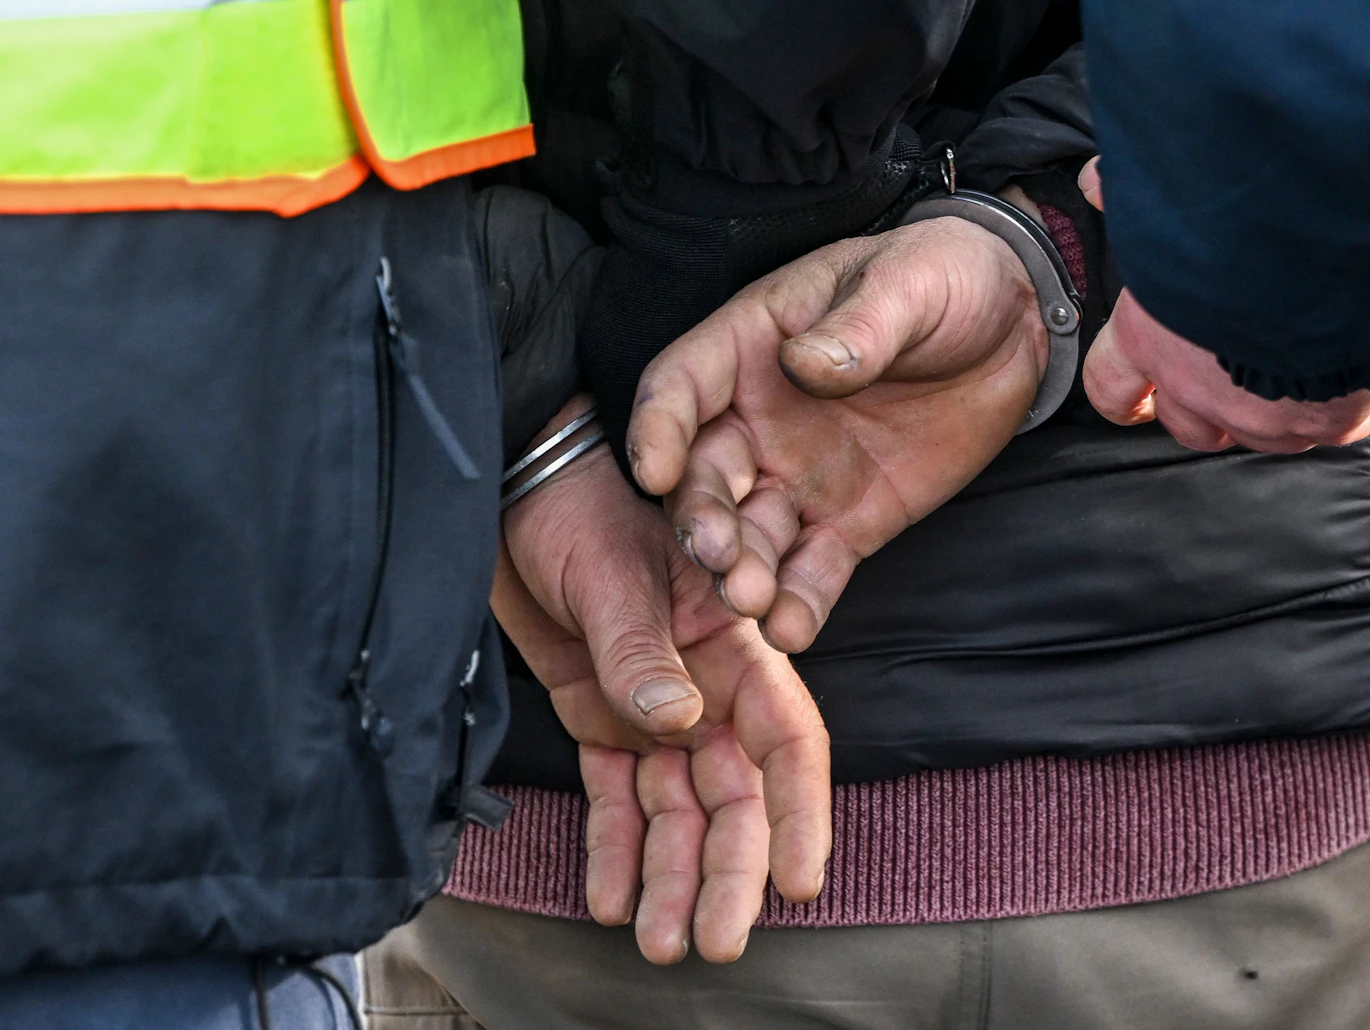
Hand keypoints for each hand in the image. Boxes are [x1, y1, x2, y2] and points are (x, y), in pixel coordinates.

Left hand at [497, 401, 831, 963]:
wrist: (507, 490)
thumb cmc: (573, 507)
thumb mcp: (610, 572)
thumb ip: (641, 651)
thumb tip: (676, 724)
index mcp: (732, 643)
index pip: (786, 737)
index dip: (799, 810)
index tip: (797, 879)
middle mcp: (704, 685)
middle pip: (733, 794)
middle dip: (729, 870)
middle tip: (716, 940)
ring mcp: (654, 708)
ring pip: (678, 810)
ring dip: (673, 877)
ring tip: (662, 943)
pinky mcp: (601, 720)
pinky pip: (618, 798)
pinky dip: (616, 850)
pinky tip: (613, 900)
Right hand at [626, 217, 1048, 652]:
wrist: (1012, 325)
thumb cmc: (944, 277)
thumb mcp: (907, 284)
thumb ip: (858, 326)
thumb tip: (806, 364)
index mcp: (751, 345)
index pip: (680, 386)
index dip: (659, 427)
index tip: (656, 469)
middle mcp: (758, 418)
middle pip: (705, 475)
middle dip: (702, 518)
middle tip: (718, 555)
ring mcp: (800, 476)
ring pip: (751, 533)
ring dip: (742, 570)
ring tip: (752, 601)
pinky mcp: (849, 522)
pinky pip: (813, 569)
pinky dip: (799, 603)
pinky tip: (793, 628)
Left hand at [1077, 159, 1369, 453]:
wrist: (1331, 242)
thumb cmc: (1243, 222)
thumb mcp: (1168, 199)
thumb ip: (1131, 196)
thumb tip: (1097, 183)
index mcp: (1150, 340)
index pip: (1112, 389)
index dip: (1124, 394)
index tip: (1136, 394)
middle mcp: (1201, 391)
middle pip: (1188, 427)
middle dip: (1203, 407)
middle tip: (1230, 373)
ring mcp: (1266, 415)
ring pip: (1261, 434)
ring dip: (1274, 408)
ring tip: (1301, 363)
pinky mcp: (1330, 421)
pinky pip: (1334, 425)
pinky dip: (1346, 402)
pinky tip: (1359, 368)